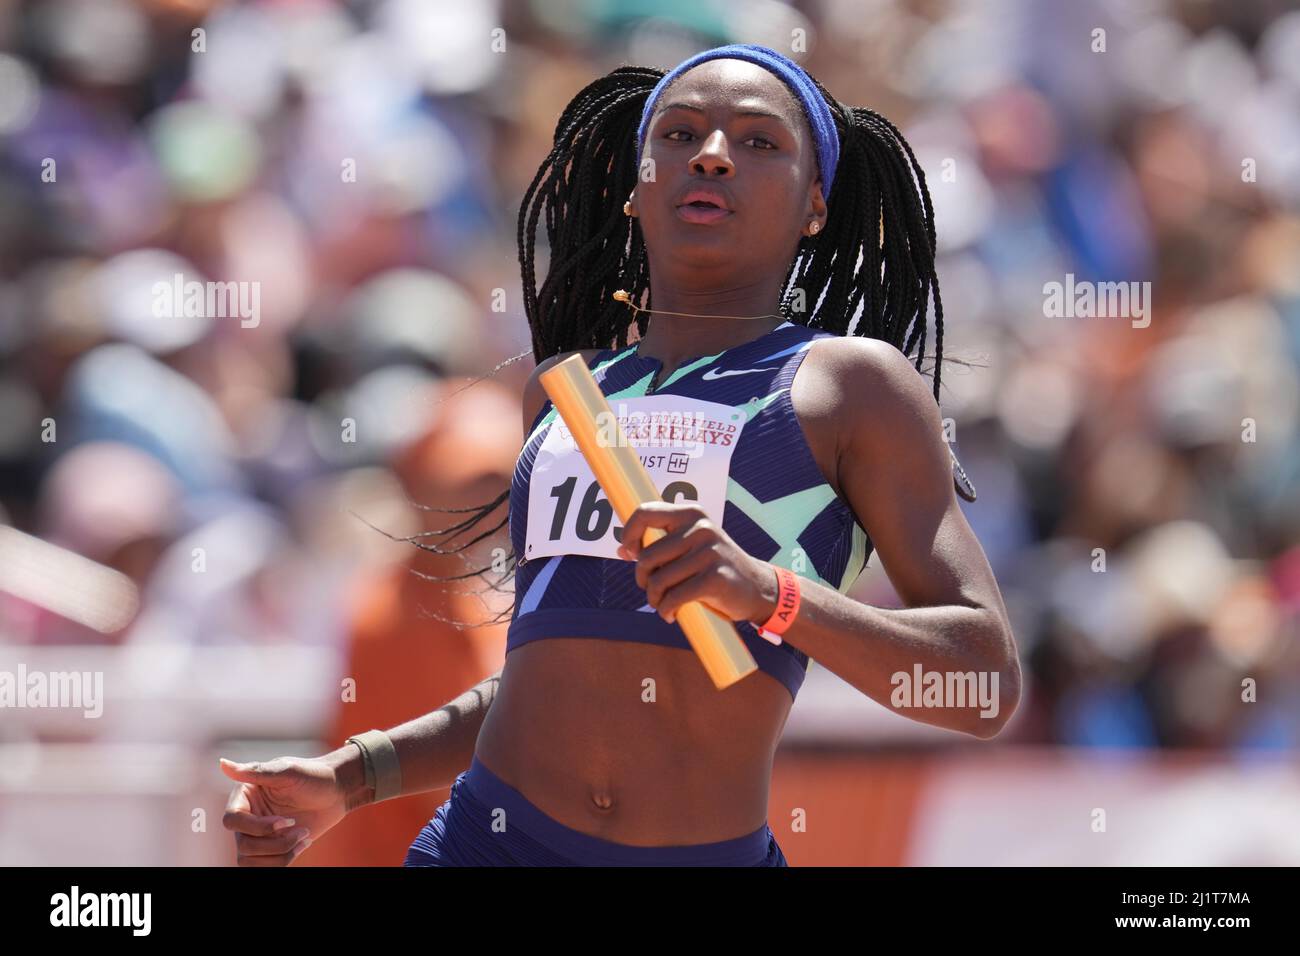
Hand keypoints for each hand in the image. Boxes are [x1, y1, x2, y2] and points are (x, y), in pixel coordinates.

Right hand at [219, 752, 354, 865]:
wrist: (338, 791)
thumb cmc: (313, 776)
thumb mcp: (287, 771)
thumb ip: (255, 771)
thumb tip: (222, 764)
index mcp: (245, 796)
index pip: (232, 821)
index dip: (257, 827)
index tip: (286, 821)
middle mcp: (248, 817)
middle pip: (243, 846)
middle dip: (274, 844)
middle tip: (300, 830)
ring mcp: (259, 835)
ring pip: (250, 861)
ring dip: (279, 855)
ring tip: (303, 837)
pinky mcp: (273, 847)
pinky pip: (265, 866)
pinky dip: (283, 861)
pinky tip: (304, 844)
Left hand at [616, 501, 776, 626]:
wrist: (755, 587)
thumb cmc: (713, 566)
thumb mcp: (689, 546)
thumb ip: (659, 544)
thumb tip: (622, 550)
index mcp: (691, 514)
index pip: (645, 513)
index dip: (629, 534)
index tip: (630, 553)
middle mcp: (700, 528)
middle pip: (647, 556)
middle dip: (643, 579)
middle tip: (653, 590)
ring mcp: (709, 552)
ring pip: (658, 580)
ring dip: (654, 599)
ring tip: (662, 604)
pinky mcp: (715, 577)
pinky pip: (674, 597)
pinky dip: (666, 611)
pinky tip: (670, 614)